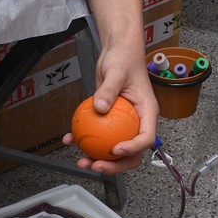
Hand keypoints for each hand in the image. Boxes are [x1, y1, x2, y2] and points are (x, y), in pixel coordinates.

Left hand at [62, 43, 157, 172]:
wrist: (117, 52)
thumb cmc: (124, 59)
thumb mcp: (116, 73)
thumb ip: (108, 91)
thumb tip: (99, 108)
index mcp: (147, 113)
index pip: (146, 137)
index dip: (132, 148)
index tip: (115, 149)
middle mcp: (137, 122)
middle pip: (132, 153)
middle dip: (115, 165)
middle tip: (97, 165)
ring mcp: (123, 123)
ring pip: (114, 150)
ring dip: (98, 159)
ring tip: (82, 161)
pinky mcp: (109, 120)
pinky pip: (99, 136)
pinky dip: (85, 140)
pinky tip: (70, 140)